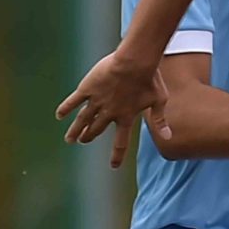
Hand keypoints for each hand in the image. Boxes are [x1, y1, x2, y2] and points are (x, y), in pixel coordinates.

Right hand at [55, 51, 170, 167]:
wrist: (135, 62)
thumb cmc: (151, 79)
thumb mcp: (160, 100)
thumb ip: (160, 120)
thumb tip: (169, 138)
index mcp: (127, 116)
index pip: (121, 142)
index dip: (117, 155)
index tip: (114, 166)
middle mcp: (109, 112)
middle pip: (97, 129)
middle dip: (89, 136)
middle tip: (83, 140)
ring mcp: (97, 101)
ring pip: (83, 119)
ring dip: (76, 130)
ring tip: (70, 139)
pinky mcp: (87, 88)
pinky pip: (73, 101)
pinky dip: (65, 108)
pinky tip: (59, 115)